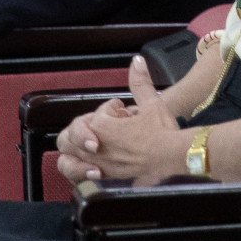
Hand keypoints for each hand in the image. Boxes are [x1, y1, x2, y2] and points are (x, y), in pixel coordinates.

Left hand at [55, 57, 192, 186]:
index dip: (112, 110)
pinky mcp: (105, 179)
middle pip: (70, 136)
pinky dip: (81, 172)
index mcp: (102, 127)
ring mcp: (98, 165)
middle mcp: (94, 148)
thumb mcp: (152, 103)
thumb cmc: (162, 132)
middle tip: (100, 128)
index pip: (97, 114)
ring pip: (67, 160)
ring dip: (75, 151)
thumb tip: (136, 61)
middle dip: (81, 129)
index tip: (127, 111)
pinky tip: (92, 168)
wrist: (173, 158)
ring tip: (89, 147)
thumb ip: (139, 82)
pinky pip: (79, 179)